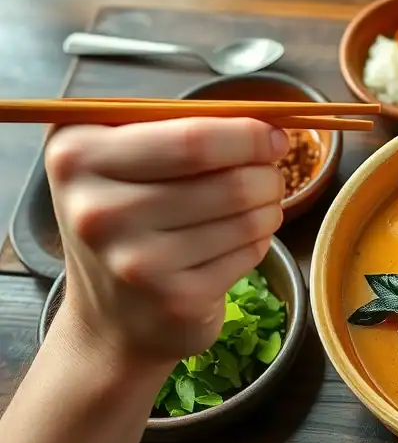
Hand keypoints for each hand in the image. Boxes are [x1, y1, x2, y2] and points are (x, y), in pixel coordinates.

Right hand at [45, 118, 286, 367]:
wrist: (112, 316)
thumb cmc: (129, 221)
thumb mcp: (126, 160)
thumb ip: (180, 129)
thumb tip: (266, 126)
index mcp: (79, 155)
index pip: (193, 139)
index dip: (248, 136)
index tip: (274, 137)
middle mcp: (98, 210)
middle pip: (228, 182)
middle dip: (267, 175)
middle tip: (272, 175)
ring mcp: (135, 262)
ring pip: (246, 219)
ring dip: (268, 209)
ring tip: (257, 209)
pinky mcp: (174, 299)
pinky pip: (248, 254)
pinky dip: (257, 243)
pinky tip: (236, 244)